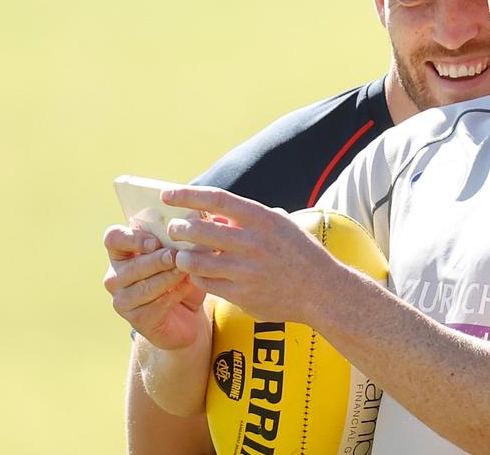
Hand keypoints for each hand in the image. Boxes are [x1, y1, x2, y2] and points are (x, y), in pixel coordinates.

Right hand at [103, 224, 207, 350]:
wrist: (188, 316)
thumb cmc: (183, 276)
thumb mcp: (185, 253)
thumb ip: (187, 235)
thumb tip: (205, 214)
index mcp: (123, 252)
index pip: (113, 238)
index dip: (131, 237)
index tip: (155, 241)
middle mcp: (116, 276)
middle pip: (129, 266)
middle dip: (155, 260)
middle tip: (175, 256)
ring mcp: (123, 299)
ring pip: (142, 286)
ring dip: (166, 277)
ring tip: (185, 270)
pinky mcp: (136, 319)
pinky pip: (155, 304)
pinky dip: (174, 293)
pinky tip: (188, 286)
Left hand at [162, 186, 340, 323]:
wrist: (322, 291)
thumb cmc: (300, 254)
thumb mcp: (280, 226)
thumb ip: (248, 220)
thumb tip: (213, 216)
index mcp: (263, 219)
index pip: (216, 200)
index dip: (187, 195)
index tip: (167, 194)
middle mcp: (253, 242)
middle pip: (198, 231)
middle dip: (178, 229)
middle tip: (174, 230)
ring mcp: (247, 270)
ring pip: (194, 261)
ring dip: (182, 257)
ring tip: (183, 255)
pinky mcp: (242, 295)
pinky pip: (206, 283)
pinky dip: (198, 277)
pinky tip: (200, 274)